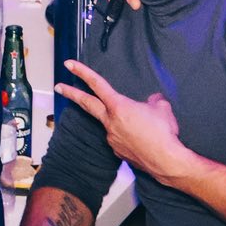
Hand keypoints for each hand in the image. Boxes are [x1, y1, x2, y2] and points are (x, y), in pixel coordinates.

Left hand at [53, 60, 195, 183]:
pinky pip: (121, 138)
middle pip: (87, 104)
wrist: (166, 161)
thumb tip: (151, 101)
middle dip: (72, 93)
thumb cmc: (163, 133)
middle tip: (59, 87)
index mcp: (119, 107)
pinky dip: (129, 135)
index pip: (97, 84)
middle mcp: (111, 122)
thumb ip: (152, 100)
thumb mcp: (161, 107)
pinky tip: (143, 139)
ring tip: (145, 127)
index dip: (82, 72)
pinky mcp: (118, 151)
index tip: (69, 65)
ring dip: (123, 121)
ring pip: (112, 123)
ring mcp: (112, 138)